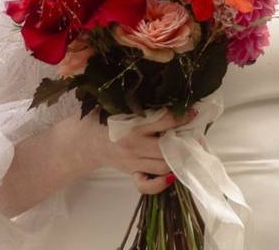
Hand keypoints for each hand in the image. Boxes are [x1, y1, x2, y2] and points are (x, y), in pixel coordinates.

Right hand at [81, 109, 196, 194]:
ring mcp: (133, 162)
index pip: (164, 122)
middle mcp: (134, 147)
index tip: (194, 112)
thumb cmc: (102, 119)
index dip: (182, 117)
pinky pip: (147, 185)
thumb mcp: (118, 106)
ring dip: (178, 160)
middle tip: (197, 136)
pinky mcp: (130, 173)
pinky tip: (170, 175)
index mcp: (132, 126)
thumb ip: (139, 103)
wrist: (82, 142)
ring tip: (188, 151)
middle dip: (185, 143)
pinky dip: (160, 183)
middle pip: (167, 149)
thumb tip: (166, 94)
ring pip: (163, 167)